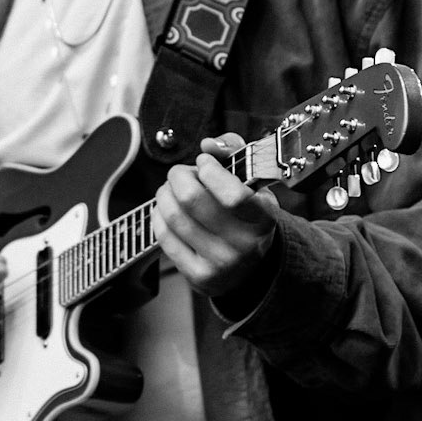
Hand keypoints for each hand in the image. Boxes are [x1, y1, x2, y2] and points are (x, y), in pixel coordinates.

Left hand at [152, 133, 279, 299]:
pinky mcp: (197, 275)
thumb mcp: (253, 183)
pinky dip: (159, 215)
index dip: (209, 170)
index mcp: (262, 218)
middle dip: (178, 176)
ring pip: (173, 215)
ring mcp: (219, 263)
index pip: (232, 195)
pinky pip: (164, 236)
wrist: (252, 266)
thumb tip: (208, 145)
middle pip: (191, 199)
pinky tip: (168, 210)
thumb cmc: (248, 215)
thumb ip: (234, 153)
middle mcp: (243, 244)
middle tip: (182, 174)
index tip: (204, 163)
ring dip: (165, 193)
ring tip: (173, 190)